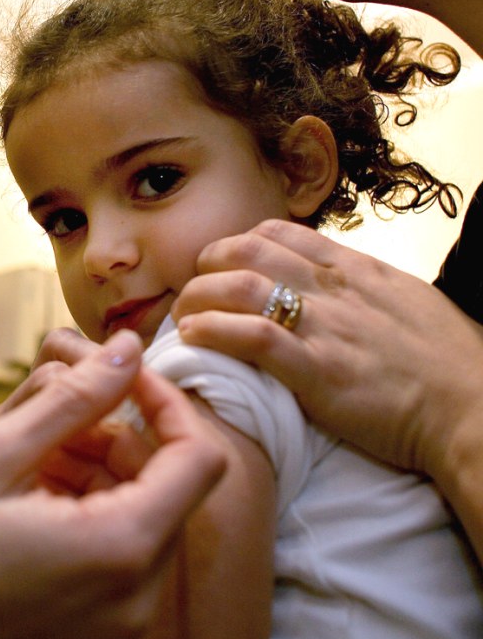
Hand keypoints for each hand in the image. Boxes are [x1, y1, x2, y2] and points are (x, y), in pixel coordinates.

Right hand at [0, 329, 225, 638]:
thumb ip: (77, 396)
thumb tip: (130, 347)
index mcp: (123, 550)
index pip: (200, 456)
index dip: (168, 404)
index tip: (125, 377)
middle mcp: (140, 597)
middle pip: (171, 485)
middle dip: (120, 437)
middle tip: (56, 418)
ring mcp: (125, 623)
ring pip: (148, 513)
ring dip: (102, 471)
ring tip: (35, 457)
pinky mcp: (106, 633)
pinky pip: (127, 551)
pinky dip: (95, 510)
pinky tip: (39, 493)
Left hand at [173, 220, 482, 496]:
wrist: (472, 405)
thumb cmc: (447, 361)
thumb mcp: (405, 302)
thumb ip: (362, 291)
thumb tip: (334, 290)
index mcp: (355, 269)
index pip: (279, 232)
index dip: (237, 245)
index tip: (223, 268)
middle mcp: (334, 288)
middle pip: (246, 250)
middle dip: (207, 265)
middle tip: (196, 292)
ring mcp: (325, 327)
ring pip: (239, 286)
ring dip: (198, 299)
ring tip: (184, 320)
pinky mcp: (318, 372)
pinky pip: (252, 337)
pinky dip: (213, 332)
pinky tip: (193, 339)